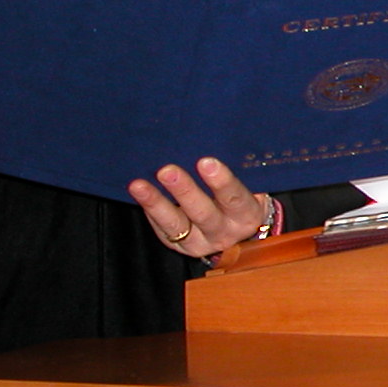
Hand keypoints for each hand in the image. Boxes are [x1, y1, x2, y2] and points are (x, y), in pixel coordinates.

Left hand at [130, 157, 272, 257]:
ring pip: (176, 226)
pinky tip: (139, 193)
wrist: (240, 228)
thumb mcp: (249, 184)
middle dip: (184, 191)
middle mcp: (225, 233)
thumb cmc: (242, 194)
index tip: (206, 162)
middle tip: (167, 170)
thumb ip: (236, 169)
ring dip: (156, 203)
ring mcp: (201, 243)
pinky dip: (151, 210)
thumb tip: (207, 139)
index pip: (235, 198)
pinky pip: (163, 230)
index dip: (221, 181)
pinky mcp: (181, 246)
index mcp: (247, 215)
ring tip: (138, 185)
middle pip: (203, 214)